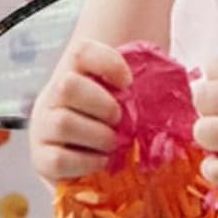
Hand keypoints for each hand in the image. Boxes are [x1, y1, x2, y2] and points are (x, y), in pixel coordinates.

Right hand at [27, 38, 130, 185]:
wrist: (92, 165)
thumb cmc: (115, 128)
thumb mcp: (128, 102)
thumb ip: (142, 93)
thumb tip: (176, 95)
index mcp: (74, 75)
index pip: (82, 52)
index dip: (108, 63)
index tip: (129, 82)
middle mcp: (53, 97)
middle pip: (67, 85)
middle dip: (103, 105)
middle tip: (120, 121)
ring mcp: (43, 127)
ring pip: (62, 122)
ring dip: (96, 135)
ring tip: (112, 145)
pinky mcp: (41, 160)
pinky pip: (57, 159)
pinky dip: (85, 162)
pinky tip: (100, 161)